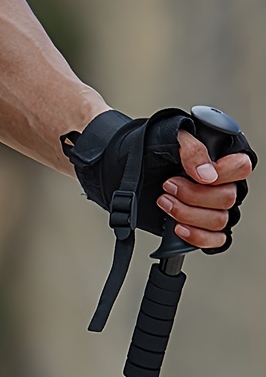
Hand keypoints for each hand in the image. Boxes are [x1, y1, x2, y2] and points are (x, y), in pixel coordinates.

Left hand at [158, 130, 254, 250]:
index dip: (222, 174)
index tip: (195, 175)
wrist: (135, 169)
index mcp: (224, 157)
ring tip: (165, 202)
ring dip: (188, 214)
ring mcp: (214, 207)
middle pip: (227, 198)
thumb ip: (192, 150)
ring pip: (219, 220)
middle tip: (169, 186)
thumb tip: (208, 174)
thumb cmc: (156, 148)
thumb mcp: (173, 137)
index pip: (242, 167)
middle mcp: (224, 183)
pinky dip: (196, 237)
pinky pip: (215, 240)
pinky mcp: (202, 225)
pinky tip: (178, 228)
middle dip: (193, 195)